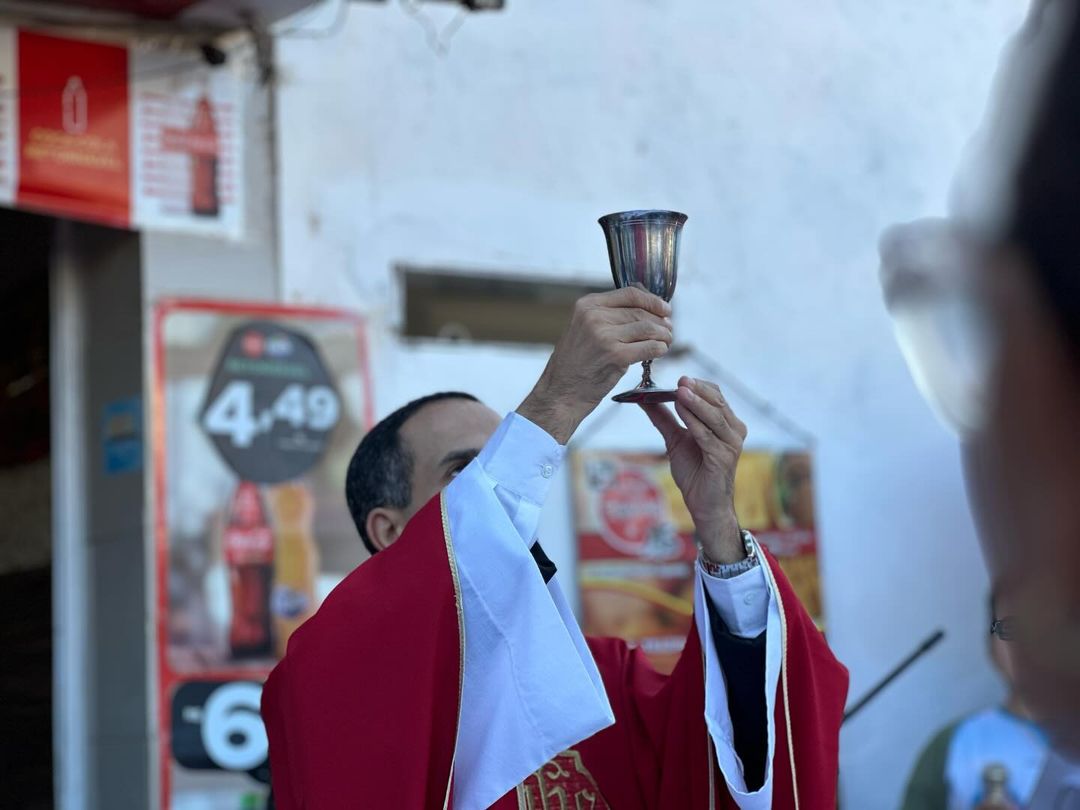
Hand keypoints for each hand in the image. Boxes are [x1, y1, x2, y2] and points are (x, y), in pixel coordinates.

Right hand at [517, 288, 671, 443]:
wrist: (561, 393)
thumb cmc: (576, 364)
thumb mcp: (584, 329)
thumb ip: (609, 314)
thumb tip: (644, 301)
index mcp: (586, 305)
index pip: (629, 294)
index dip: (652, 300)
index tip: (665, 308)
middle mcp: (594, 317)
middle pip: (640, 312)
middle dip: (660, 320)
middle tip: (669, 329)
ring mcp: (604, 336)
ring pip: (648, 328)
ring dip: (663, 335)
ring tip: (667, 341)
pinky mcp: (615, 356)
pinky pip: (649, 347)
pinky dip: (660, 349)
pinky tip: (661, 352)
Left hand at [642, 377, 746, 563]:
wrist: (705, 505)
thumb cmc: (695, 472)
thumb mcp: (675, 439)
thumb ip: (663, 418)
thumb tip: (644, 397)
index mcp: (726, 423)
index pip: (716, 395)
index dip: (699, 385)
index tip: (679, 379)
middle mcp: (734, 430)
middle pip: (717, 402)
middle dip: (697, 390)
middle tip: (680, 380)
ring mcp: (731, 444)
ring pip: (714, 416)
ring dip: (695, 403)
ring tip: (680, 391)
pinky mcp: (724, 458)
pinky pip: (708, 436)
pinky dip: (694, 422)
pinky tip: (681, 411)